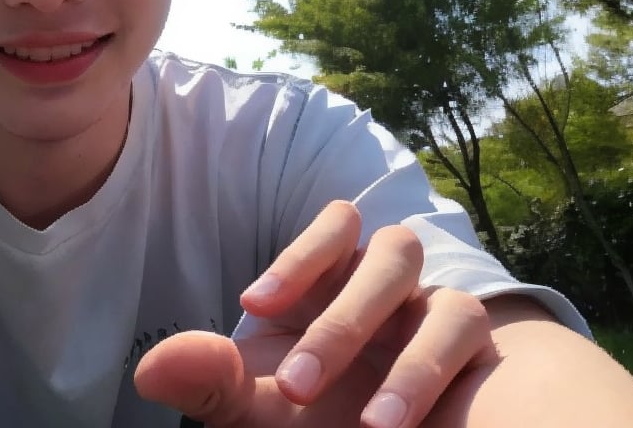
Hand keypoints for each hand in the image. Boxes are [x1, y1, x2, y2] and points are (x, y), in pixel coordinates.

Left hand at [135, 201, 497, 427]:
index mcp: (343, 279)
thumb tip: (151, 369)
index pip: (339, 224)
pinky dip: (429, 380)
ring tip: (372, 425)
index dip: (301, 255)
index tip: (253, 307)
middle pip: (392, 251)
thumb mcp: (260, 410)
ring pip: (447, 300)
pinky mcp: (482, 361)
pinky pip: (473, 347)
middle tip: (300, 389)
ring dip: (407, 362)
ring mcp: (443, 321)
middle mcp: (398, 289)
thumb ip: (212, 382)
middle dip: (344, 321)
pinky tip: (393, 422)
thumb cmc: (317, 422)